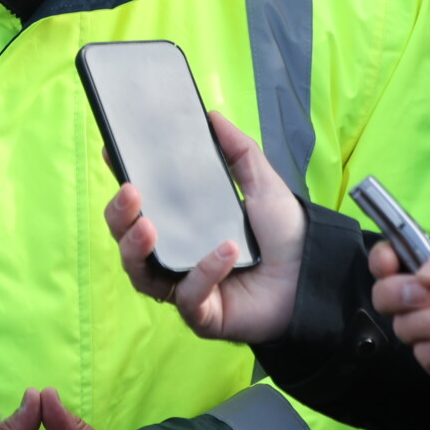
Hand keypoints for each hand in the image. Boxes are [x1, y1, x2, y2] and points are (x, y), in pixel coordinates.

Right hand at [103, 112, 305, 343]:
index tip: (113, 152)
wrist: (317, 275)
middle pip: (126, 239)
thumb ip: (238, 150)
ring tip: (148, 226)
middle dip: (118, 216)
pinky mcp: (202, 313)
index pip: (139, 204)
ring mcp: (185, 285)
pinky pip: (189, 296)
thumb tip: (212, 116)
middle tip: (130, 192)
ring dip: (136, 248)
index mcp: (182, 223)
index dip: (121, 181)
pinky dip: (203, 272)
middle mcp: (175, 254)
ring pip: (140, 273)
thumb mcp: (262, 184)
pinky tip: (224, 250)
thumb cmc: (285, 233)